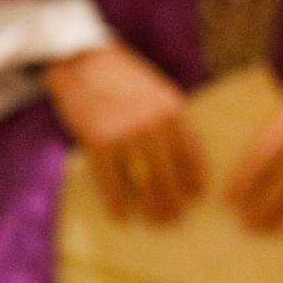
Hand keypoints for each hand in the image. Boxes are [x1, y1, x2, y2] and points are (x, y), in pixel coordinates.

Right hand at [45, 43, 203, 224]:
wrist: (85, 61)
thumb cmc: (124, 80)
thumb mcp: (158, 92)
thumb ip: (170, 121)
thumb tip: (182, 158)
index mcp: (172, 110)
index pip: (190, 153)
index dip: (194, 178)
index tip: (197, 197)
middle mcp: (152, 124)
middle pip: (168, 174)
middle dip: (173, 201)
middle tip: (175, 220)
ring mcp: (125, 134)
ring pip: (143, 182)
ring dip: (151, 207)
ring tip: (155, 221)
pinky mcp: (98, 142)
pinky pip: (111, 182)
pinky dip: (117, 203)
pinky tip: (121, 216)